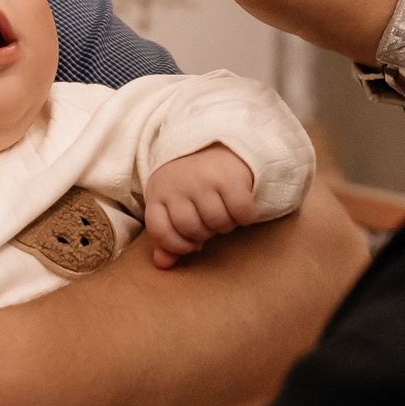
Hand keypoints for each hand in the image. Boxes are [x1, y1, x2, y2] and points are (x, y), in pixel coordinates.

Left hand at [142, 143, 258, 266]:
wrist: (219, 140)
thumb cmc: (192, 180)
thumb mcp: (173, 202)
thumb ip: (167, 236)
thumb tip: (163, 265)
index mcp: (158, 191)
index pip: (160, 231)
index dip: (177, 244)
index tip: (191, 242)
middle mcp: (178, 184)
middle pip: (192, 230)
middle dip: (206, 232)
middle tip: (211, 218)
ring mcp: (203, 180)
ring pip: (218, 224)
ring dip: (227, 224)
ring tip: (225, 210)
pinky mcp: (230, 178)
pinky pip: (241, 214)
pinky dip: (246, 216)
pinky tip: (241, 206)